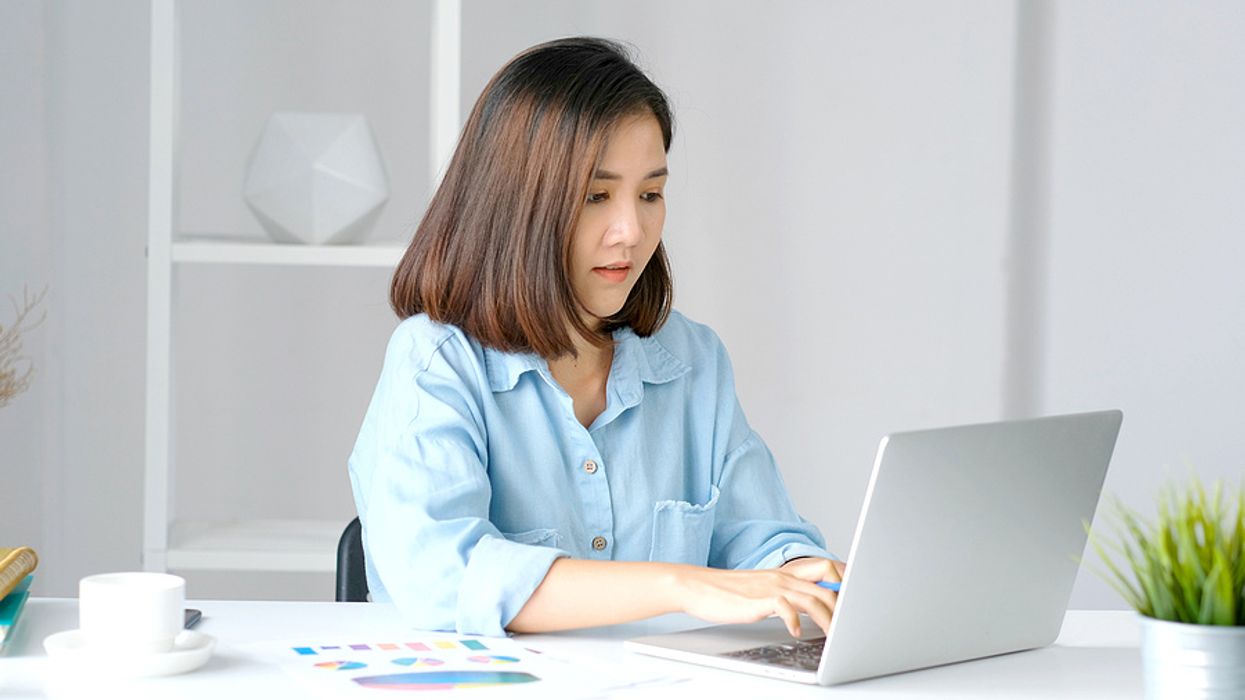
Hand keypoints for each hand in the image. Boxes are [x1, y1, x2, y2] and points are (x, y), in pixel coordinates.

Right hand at [670, 560, 843, 637]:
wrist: (698, 586)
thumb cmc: (728, 592)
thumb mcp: (762, 588)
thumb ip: (784, 593)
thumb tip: (805, 606)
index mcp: (786, 573)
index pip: (827, 567)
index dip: (845, 582)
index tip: (854, 600)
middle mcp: (783, 578)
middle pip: (828, 587)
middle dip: (844, 609)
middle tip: (848, 627)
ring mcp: (772, 587)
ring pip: (814, 599)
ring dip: (829, 620)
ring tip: (833, 636)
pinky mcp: (760, 600)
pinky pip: (786, 608)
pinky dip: (795, 621)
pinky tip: (795, 632)